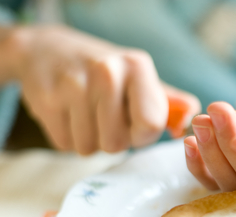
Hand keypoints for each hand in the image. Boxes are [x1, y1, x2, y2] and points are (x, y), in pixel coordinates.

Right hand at [11, 25, 199, 154]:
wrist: (47, 50)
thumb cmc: (104, 72)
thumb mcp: (138, 77)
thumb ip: (168, 102)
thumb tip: (190, 123)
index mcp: (138, 66)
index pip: (151, 124)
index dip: (142, 135)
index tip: (133, 124)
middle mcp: (107, 71)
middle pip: (117, 143)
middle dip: (112, 139)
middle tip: (103, 115)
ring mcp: (73, 84)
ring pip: (89, 148)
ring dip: (89, 139)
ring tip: (85, 112)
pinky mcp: (45, 99)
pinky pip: (65, 144)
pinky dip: (67, 137)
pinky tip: (66, 113)